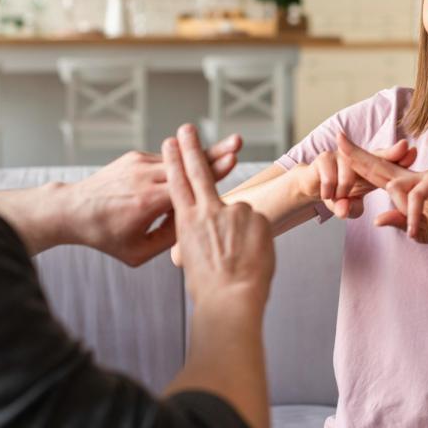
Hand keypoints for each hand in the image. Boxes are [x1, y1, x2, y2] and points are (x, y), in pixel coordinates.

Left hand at [60, 134, 241, 265]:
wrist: (72, 210)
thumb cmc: (106, 236)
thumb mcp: (137, 252)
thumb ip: (169, 240)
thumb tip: (195, 221)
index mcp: (147, 202)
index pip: (188, 184)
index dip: (213, 172)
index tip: (233, 160)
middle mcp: (144, 177)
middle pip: (189, 164)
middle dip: (216, 152)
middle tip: (238, 141)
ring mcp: (139, 163)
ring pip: (179, 159)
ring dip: (203, 155)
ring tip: (229, 147)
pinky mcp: (135, 156)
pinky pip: (165, 161)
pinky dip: (181, 165)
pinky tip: (195, 166)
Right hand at [163, 125, 273, 312]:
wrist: (231, 299)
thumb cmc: (210, 287)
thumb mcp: (192, 258)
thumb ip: (200, 234)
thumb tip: (210, 228)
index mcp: (187, 221)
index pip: (178, 183)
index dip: (174, 161)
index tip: (170, 142)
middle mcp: (208, 210)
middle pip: (198, 171)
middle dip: (191, 148)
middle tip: (186, 128)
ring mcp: (234, 211)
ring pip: (238, 214)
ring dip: (240, 233)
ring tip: (240, 258)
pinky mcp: (257, 216)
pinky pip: (258, 224)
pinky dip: (257, 238)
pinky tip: (253, 256)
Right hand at [295, 138, 416, 218]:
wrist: (311, 186)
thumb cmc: (338, 195)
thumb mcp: (347, 206)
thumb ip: (350, 209)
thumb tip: (344, 210)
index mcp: (369, 170)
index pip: (387, 164)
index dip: (399, 158)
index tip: (413, 152)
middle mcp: (358, 159)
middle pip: (377, 156)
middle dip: (392, 153)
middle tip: (405, 146)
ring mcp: (341, 156)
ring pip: (349, 173)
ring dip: (343, 190)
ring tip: (338, 199)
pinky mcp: (324, 158)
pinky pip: (329, 176)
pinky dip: (329, 189)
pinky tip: (327, 196)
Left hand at [337, 133, 427, 250]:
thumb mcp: (418, 231)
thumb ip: (399, 223)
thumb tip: (376, 220)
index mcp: (406, 186)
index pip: (376, 172)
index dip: (358, 160)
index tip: (339, 148)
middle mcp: (414, 176)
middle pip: (380, 164)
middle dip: (357, 154)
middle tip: (338, 139)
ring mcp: (427, 174)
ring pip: (395, 187)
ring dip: (402, 213)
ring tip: (415, 229)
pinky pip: (415, 196)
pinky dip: (414, 216)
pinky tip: (418, 230)